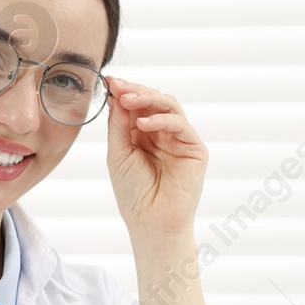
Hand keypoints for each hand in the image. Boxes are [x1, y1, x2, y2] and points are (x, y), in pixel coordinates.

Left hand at [105, 74, 205, 240]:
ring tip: (128, 99)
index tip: (109, 82)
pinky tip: (142, 125)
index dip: (124, 92)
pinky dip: (161, 120)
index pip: (137, 105)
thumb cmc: (133, 194)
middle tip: (118, 86)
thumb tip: (116, 93)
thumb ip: (119, 124)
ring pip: (169, 106)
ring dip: (148, 98)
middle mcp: (163, 134)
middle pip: (153, 101)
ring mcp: (180, 140)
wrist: (151, 223)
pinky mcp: (195, 149)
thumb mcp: (118, 153)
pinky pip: (180, 124)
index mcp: (144, 135)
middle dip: (135, 91)